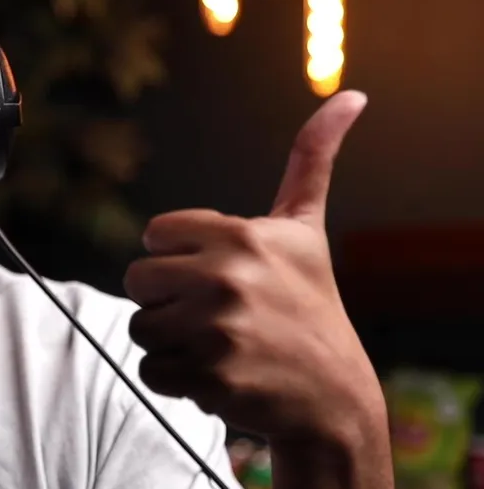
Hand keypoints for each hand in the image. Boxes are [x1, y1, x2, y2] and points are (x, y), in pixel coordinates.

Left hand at [123, 91, 384, 448]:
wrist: (334, 395)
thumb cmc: (309, 304)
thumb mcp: (305, 229)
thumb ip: (312, 160)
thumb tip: (351, 94)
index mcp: (242, 236)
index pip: (153, 235)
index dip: (177, 257)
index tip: (214, 273)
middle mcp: (228, 277)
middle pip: (137, 280)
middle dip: (167, 299)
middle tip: (214, 313)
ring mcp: (218, 329)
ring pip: (140, 327)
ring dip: (170, 341)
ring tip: (218, 344)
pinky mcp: (210, 376)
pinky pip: (151, 370)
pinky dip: (176, 378)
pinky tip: (218, 374)